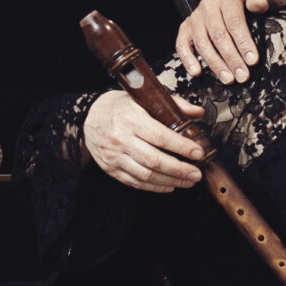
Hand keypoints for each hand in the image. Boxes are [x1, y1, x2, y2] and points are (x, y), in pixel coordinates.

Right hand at [83, 88, 207, 191]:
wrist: (87, 117)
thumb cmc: (119, 107)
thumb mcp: (142, 98)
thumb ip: (172, 104)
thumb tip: (197, 112)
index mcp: (131, 118)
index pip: (161, 136)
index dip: (182, 147)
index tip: (198, 153)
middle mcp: (121, 138)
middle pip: (154, 160)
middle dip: (179, 169)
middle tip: (196, 173)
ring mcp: (115, 156)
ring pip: (146, 174)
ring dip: (170, 180)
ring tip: (187, 181)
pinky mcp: (111, 169)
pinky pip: (135, 182)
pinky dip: (154, 187)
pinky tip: (169, 185)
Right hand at [175, 0, 285, 83]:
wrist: (239, 2)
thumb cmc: (252, 5)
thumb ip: (263, 0)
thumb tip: (259, 4)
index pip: (234, 22)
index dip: (243, 42)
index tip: (253, 60)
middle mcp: (208, 5)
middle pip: (218, 35)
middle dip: (231, 58)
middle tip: (243, 76)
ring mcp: (195, 18)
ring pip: (202, 43)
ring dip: (215, 64)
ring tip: (228, 79)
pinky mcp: (185, 29)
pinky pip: (182, 45)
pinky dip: (188, 60)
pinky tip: (198, 73)